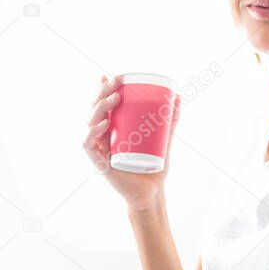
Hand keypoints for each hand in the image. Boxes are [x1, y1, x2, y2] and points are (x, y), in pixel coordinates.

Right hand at [83, 74, 181, 211]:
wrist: (152, 194)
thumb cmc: (154, 168)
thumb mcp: (163, 140)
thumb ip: (169, 122)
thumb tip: (179, 98)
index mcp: (112, 130)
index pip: (103, 105)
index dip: (103, 89)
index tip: (113, 76)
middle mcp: (102, 138)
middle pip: (95, 111)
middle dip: (102, 93)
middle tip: (116, 83)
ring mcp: (99, 150)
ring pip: (90, 124)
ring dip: (100, 109)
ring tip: (114, 98)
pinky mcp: (99, 164)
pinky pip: (89, 146)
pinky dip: (92, 134)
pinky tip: (102, 125)